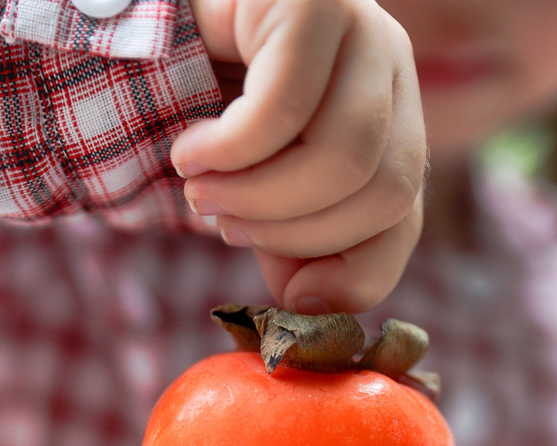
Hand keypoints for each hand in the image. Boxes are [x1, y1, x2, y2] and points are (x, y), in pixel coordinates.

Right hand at [170, 0, 425, 313]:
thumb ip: (299, 249)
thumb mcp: (265, 195)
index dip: (353, 272)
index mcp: (394, 118)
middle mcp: (393, 65)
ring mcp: (362, 23)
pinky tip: (189, 151)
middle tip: (222, 225)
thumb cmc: (207, 115)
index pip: (406, 216)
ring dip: (256, 197)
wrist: (150, 26)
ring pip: (345, 157)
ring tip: (199, 190)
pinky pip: (284, 110)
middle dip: (293, 234)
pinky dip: (227, 152)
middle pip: (386, 192)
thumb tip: (313, 306)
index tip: (290, 293)